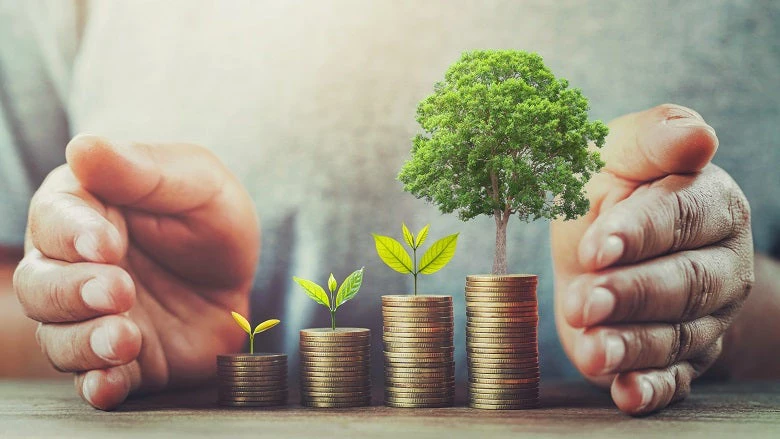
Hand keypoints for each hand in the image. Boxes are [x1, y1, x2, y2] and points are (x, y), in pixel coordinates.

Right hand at [13, 135, 258, 409]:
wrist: (239, 281)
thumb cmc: (210, 220)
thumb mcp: (197, 183)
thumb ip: (144, 169)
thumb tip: (83, 147)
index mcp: (85, 210)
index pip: (55, 217)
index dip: (72, 232)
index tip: (105, 243)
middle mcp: (73, 267)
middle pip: (40, 283)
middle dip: (74, 291)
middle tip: (119, 289)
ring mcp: (91, 318)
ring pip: (58, 335)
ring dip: (86, 341)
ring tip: (126, 338)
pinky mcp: (118, 360)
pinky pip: (93, 380)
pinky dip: (98, 384)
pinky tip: (111, 382)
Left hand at [551, 104, 753, 414]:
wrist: (604, 241)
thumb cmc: (611, 188)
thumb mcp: (618, 151)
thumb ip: (653, 138)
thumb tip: (697, 136)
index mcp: (711, 204)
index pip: (682, 219)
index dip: (640, 234)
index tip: (597, 246)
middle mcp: (718, 265)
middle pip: (684, 284)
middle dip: (632, 295)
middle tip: (586, 302)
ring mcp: (704, 316)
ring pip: (676, 337)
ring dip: (632, 347)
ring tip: (594, 350)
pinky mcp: (678, 357)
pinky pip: (672, 380)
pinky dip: (649, 389)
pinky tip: (624, 392)